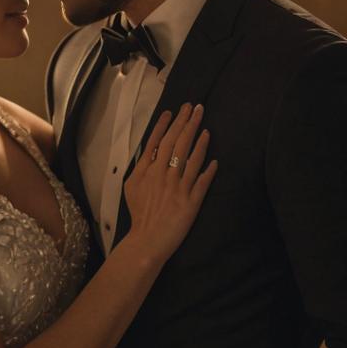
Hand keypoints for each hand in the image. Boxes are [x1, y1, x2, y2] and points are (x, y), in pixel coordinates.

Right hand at [123, 103, 216, 264]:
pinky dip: (209, 169)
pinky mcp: (192, 201)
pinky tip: (215, 159)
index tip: (173, 111)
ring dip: (199, 139)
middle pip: (176, 143)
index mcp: (146, 171)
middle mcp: (163, 175)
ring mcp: (178, 187)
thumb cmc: (139, 214)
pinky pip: (203, 181)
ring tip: (205, 125)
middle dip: (186, 122)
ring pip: (191, 158)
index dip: (166, 125)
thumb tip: (150, 152)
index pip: (158, 142)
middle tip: (195, 107)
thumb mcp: (131, 187)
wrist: (147, 240)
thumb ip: (141, 167)